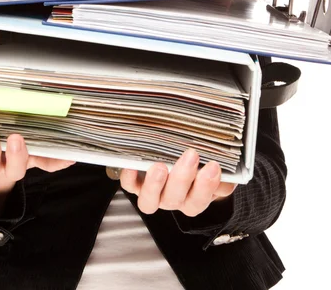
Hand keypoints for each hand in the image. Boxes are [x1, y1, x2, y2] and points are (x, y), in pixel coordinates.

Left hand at [120, 148, 235, 215]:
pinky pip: (129, 186)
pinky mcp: (136, 184)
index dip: (207, 186)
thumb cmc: (200, 163)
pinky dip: (128, 177)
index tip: (213, 166)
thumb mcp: (216, 166)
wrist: (182, 160)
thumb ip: (224, 170)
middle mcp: (172, 200)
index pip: (199, 200)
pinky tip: (131, 164)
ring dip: (155, 184)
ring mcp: (153, 194)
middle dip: (184, 177)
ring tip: (160, 166)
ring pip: (150, 201)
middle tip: (192, 155)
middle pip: (176, 199)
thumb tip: (228, 166)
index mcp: (193, 199)